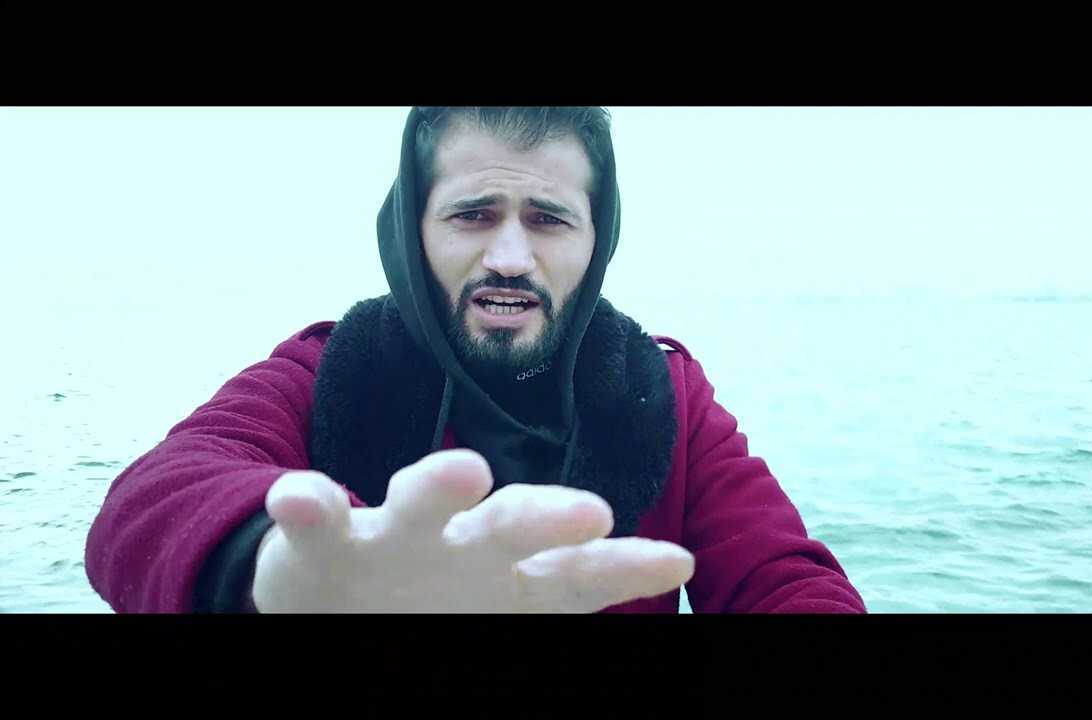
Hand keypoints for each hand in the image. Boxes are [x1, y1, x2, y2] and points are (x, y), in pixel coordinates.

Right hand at [251, 449, 693, 611]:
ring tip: (466, 471)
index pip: (575, 572)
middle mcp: (458, 543)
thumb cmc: (431, 601)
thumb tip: (674, 567)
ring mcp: (390, 535)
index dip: (625, 568)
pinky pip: (315, 518)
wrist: (329, 595)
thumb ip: (569, 588)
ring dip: (440, 484)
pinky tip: (298, 497)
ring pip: (418, 502)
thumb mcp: (510, 608)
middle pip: (510, 523)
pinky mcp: (320, 541)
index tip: (676, 561)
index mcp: (507, 574)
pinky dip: (306, 504)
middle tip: (594, 512)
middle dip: (550, 515)